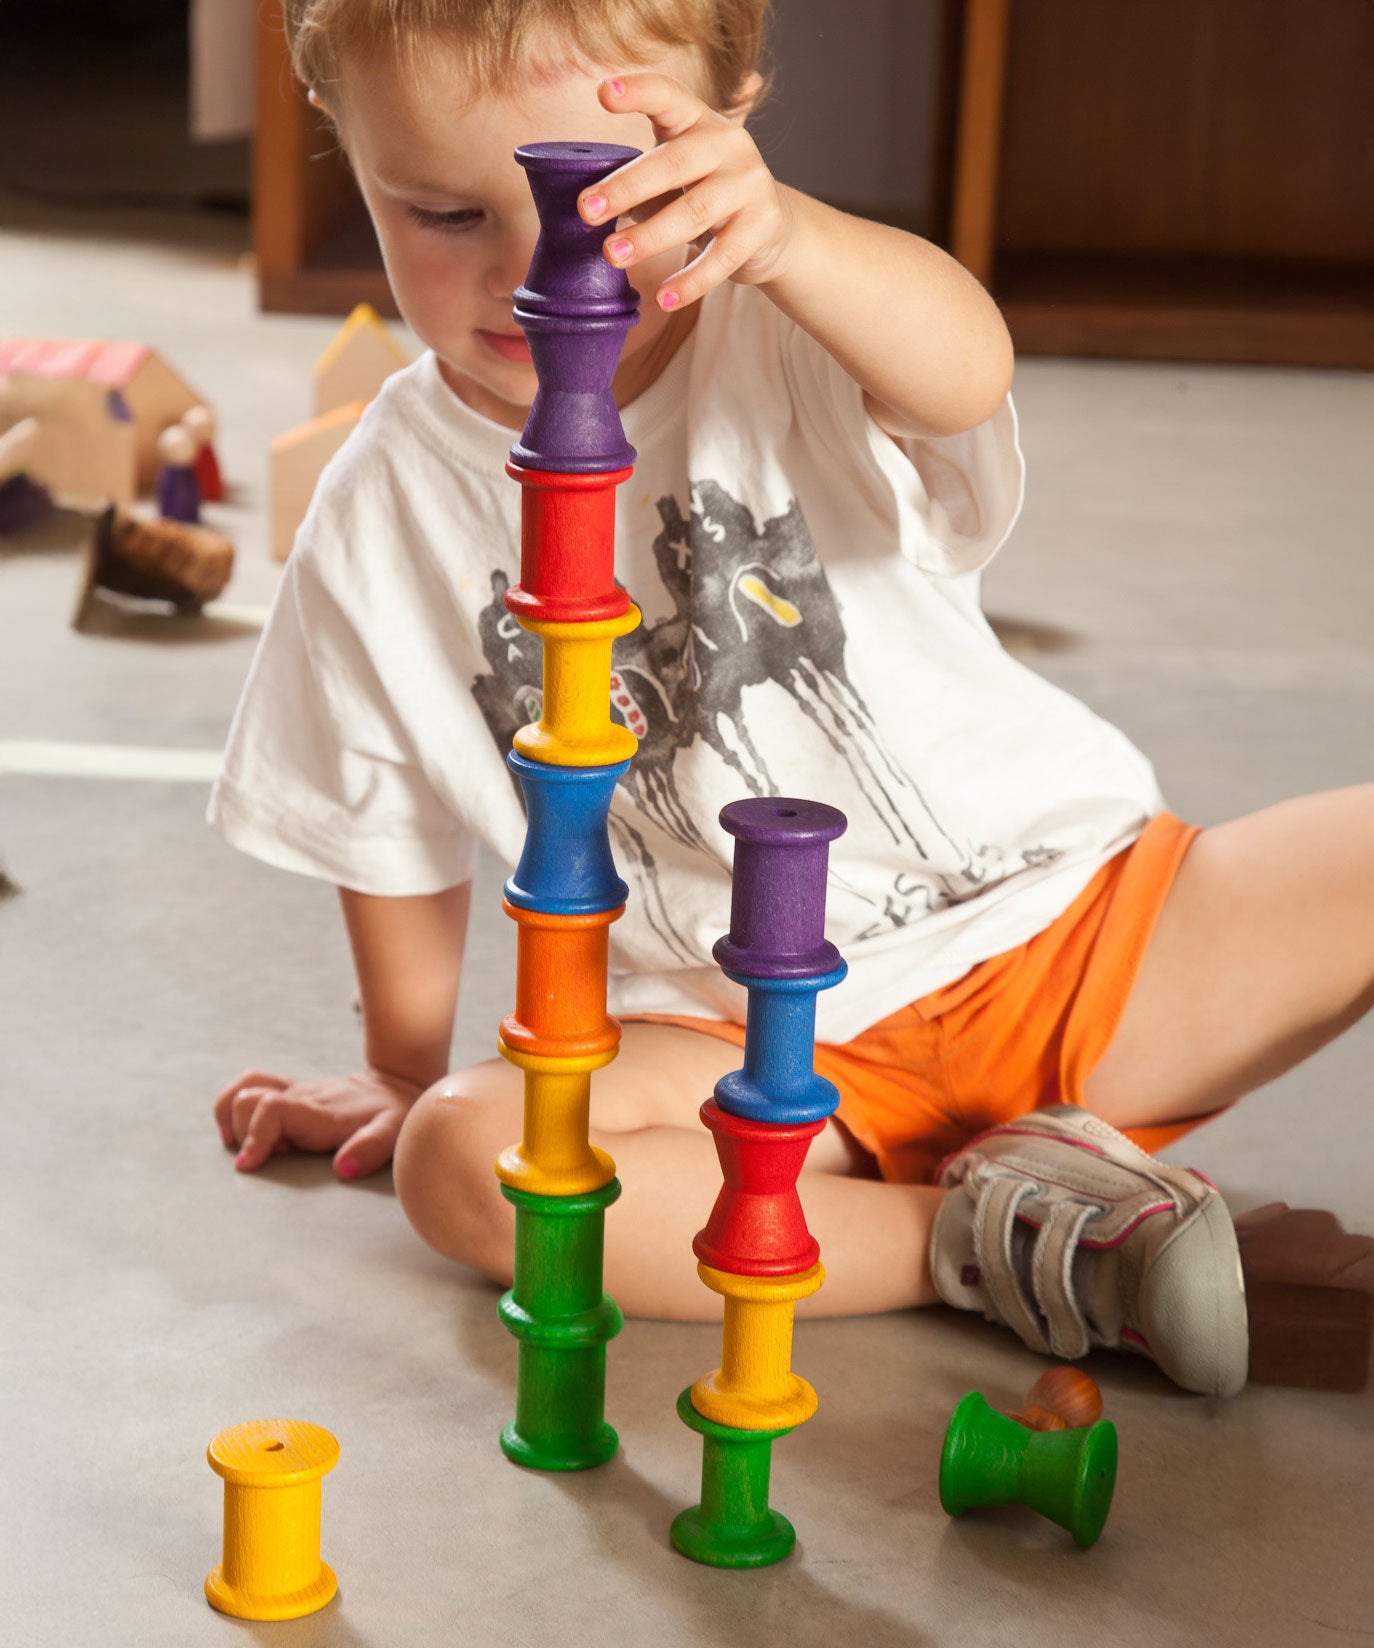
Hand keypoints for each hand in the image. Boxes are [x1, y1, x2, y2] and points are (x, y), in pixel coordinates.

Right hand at [213, 1066, 424, 1178]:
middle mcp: (300, 1097)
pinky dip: (235, 1106)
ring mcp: (293, 1093)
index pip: (271, 1109)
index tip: (249, 1164)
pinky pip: (252, 1086)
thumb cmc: (394, 1114)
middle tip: (268, 1158)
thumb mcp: (394, 1132)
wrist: (397, 1086)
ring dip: (234, 1117)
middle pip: (248, 1100)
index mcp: (318, 1110)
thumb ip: (371, 1148)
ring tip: (246, 1146)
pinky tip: (242, 1134)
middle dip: (245, 1133)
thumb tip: (342, 1169)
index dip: (255, 1136)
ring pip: (244, 1088)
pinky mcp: (290, 1094)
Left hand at [578, 73, 796, 312]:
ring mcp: (749, 183)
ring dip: (649, 237)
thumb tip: (585, 210)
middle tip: (585, 210)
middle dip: (626, 187)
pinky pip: (721, 258)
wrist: (770, 227)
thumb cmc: (705, 196)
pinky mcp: (762, 225)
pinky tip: (663, 298)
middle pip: (674, 163)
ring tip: (612, 256)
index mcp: (698, 121)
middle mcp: (728, 144)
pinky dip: (690, 281)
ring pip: (694, 212)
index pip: (668, 96)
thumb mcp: (674, 179)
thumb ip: (638, 184)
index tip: (603, 93)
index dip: (637, 92)